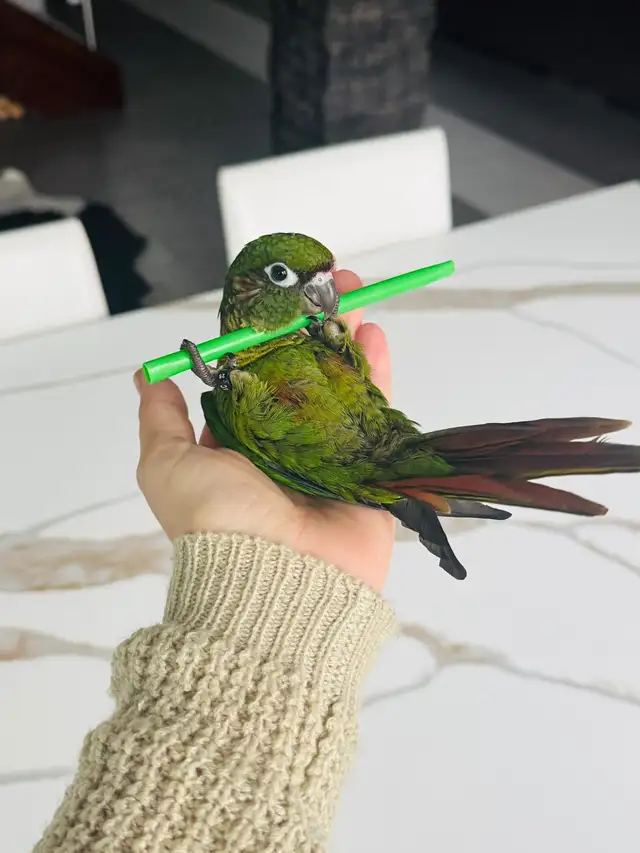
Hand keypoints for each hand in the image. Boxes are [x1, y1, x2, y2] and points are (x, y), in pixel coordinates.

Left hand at [135, 270, 393, 591]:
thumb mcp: (168, 465)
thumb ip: (161, 419)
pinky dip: (378, 372)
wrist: (276, 584)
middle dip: (313, 323)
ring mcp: (329, 455)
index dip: (266, 333)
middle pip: (303, 370)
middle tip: (326, 280)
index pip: (253, 374)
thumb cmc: (216, 523)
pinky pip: (376, 413)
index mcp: (238, 442)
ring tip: (353, 292)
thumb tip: (148, 375)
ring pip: (341, 382)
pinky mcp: (369, 469)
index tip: (276, 297)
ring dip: (347, 334)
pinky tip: (375, 333)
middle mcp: (284, 445)